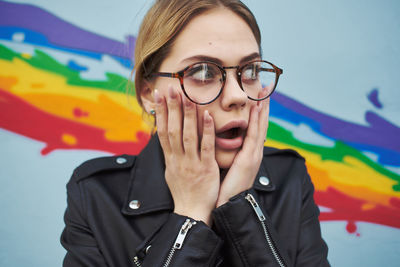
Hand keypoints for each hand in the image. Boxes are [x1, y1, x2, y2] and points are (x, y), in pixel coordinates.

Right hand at [154, 86, 219, 225]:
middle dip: (171, 107)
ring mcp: (191, 163)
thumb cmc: (183, 192)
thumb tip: (165, 139)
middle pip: (172, 129)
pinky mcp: (206, 168)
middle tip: (171, 87)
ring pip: (187, 135)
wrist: (191, 212)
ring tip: (187, 96)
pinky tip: (207, 116)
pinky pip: (206, 147)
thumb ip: (170, 154)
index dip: (161, 112)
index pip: (162, 130)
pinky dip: (206, 131)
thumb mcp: (171, 172)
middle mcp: (178, 158)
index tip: (159, 95)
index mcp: (170, 158)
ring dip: (187, 115)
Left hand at [216, 97, 269, 206]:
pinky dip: (256, 121)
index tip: (259, 97)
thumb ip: (233, 154)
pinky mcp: (249, 159)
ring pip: (260, 127)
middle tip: (266, 88)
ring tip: (264, 92)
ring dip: (263, 109)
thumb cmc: (227, 187)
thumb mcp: (232, 166)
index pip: (255, 129)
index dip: (259, 113)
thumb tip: (228, 142)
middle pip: (261, 124)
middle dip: (264, 106)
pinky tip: (256, 108)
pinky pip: (253, 136)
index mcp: (249, 154)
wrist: (230, 204)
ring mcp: (254, 155)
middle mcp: (254, 152)